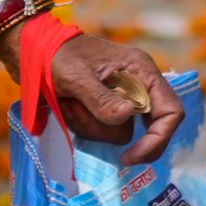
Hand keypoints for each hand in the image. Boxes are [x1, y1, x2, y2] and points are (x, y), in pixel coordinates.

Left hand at [51, 28, 181, 165]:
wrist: (34, 49)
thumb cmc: (57, 55)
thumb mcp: (76, 75)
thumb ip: (101, 98)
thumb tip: (129, 115)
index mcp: (141, 71)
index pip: (171, 111)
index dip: (158, 138)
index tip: (132, 156)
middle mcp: (138, 86)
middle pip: (146, 129)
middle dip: (110, 129)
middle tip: (80, 118)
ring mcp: (122, 98)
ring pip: (119, 133)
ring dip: (91, 125)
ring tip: (68, 103)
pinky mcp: (105, 108)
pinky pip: (103, 131)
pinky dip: (83, 124)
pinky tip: (67, 107)